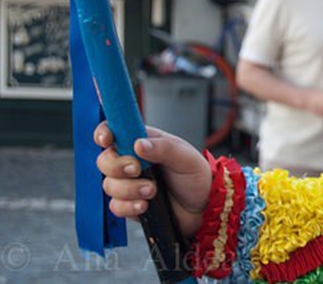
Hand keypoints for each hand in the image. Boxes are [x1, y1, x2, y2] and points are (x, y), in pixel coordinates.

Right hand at [94, 122, 210, 238]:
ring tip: (152, 190)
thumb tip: (139, 144)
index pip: (115, 131)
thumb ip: (164, 148)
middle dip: (116, 166)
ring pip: (109, 185)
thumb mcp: (186, 158)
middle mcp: (133, 161)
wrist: (203, 208)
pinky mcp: (129, 204)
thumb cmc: (196, 177)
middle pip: (104, 160)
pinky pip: (115, 206)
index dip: (105, 133)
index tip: (107, 140)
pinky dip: (129, 206)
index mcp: (145, 142)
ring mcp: (129, 184)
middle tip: (138, 170)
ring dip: (130, 189)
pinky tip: (145, 205)